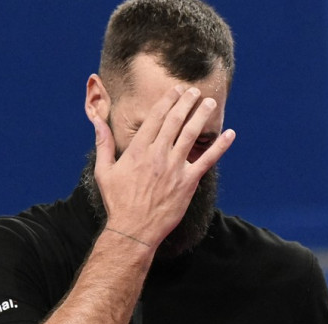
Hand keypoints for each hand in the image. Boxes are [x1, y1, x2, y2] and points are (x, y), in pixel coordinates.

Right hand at [89, 85, 233, 248]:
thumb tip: (97, 122)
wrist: (133, 229)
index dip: (168, 100)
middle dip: (187, 102)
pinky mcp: (188, 182)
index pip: (156, 117)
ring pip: (192, 134)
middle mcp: (158, 154)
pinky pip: (208, 160)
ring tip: (209, 102)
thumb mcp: (104, 171)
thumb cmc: (117, 202)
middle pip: (176, 120)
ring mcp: (175, 168)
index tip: (176, 90)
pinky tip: (230, 134)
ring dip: (202, 115)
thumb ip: (103, 144)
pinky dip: (220, 146)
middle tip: (195, 91)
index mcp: (138, 150)